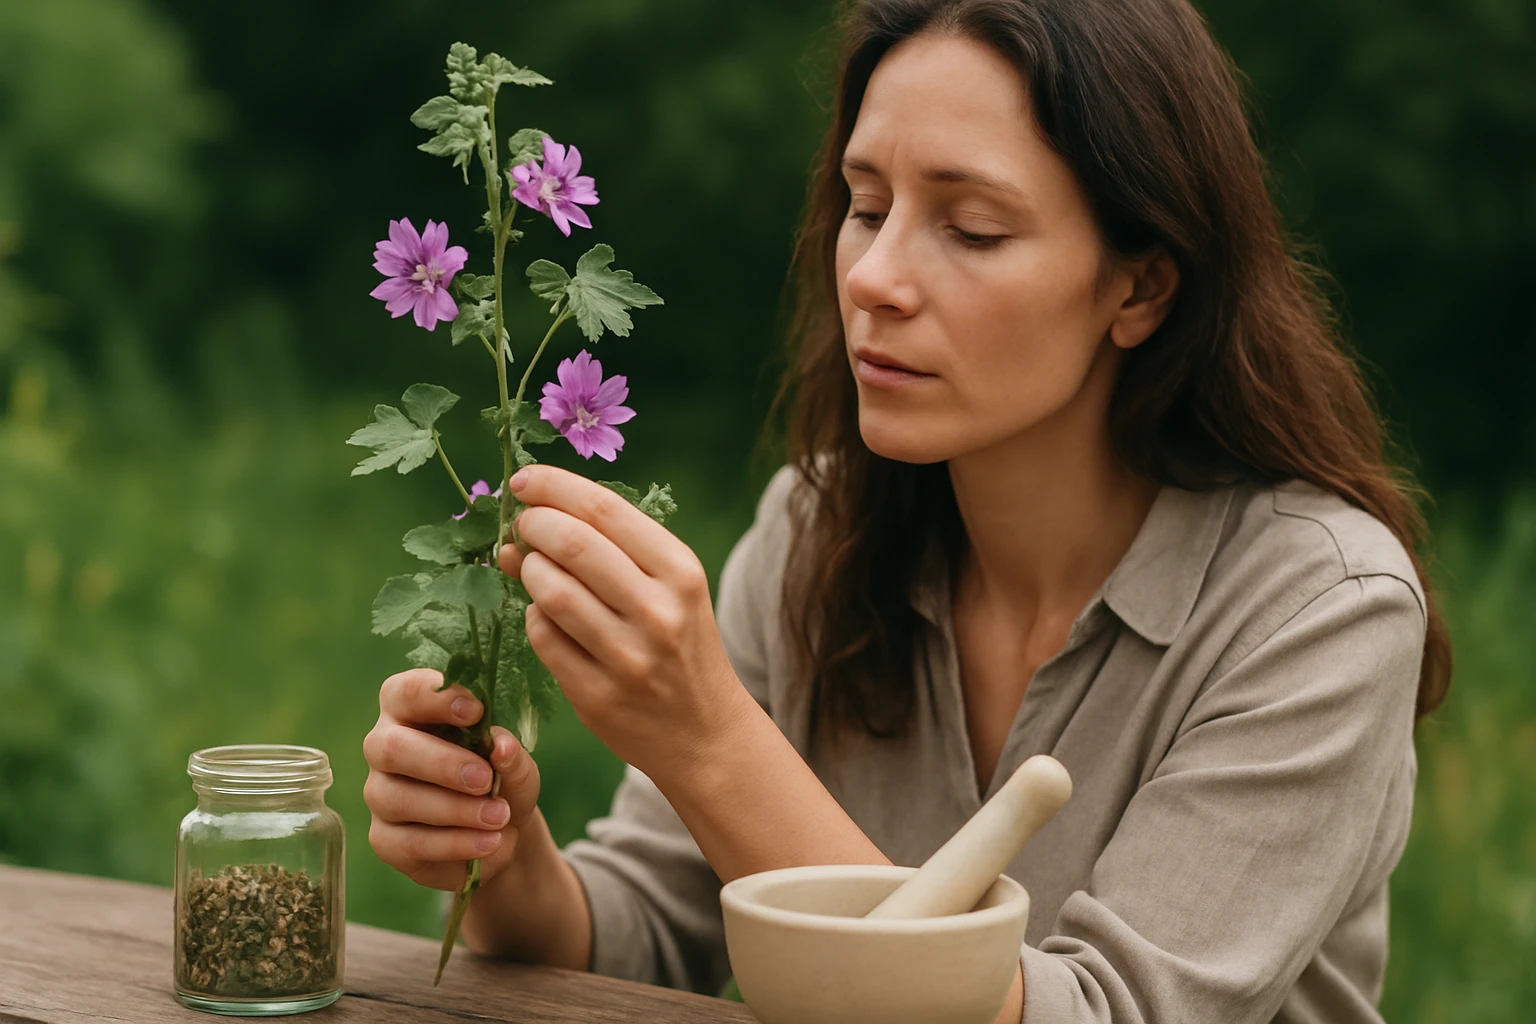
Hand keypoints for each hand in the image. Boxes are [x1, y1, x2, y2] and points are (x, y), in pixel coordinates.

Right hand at [363, 669, 543, 890]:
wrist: (500, 833)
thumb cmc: (499, 778)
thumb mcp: (516, 763)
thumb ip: (511, 753)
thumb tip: (501, 745)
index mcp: (411, 710)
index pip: (404, 691)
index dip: (436, 698)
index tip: (476, 711)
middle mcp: (384, 746)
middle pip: (390, 747)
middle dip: (441, 763)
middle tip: (485, 778)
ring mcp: (379, 793)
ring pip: (398, 798)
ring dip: (455, 809)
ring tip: (499, 816)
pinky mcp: (384, 839)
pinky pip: (410, 842)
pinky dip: (455, 843)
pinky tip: (488, 842)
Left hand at [498, 465, 754, 781]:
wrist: (706, 732)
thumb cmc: (681, 645)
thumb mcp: (669, 589)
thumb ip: (609, 551)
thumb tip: (525, 524)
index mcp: (680, 571)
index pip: (605, 510)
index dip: (555, 487)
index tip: (523, 480)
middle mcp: (658, 611)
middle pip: (572, 544)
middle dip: (534, 526)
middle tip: (523, 527)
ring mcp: (628, 657)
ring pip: (551, 592)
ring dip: (529, 571)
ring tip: (531, 570)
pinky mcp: (598, 696)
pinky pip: (544, 639)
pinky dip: (534, 618)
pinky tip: (545, 616)